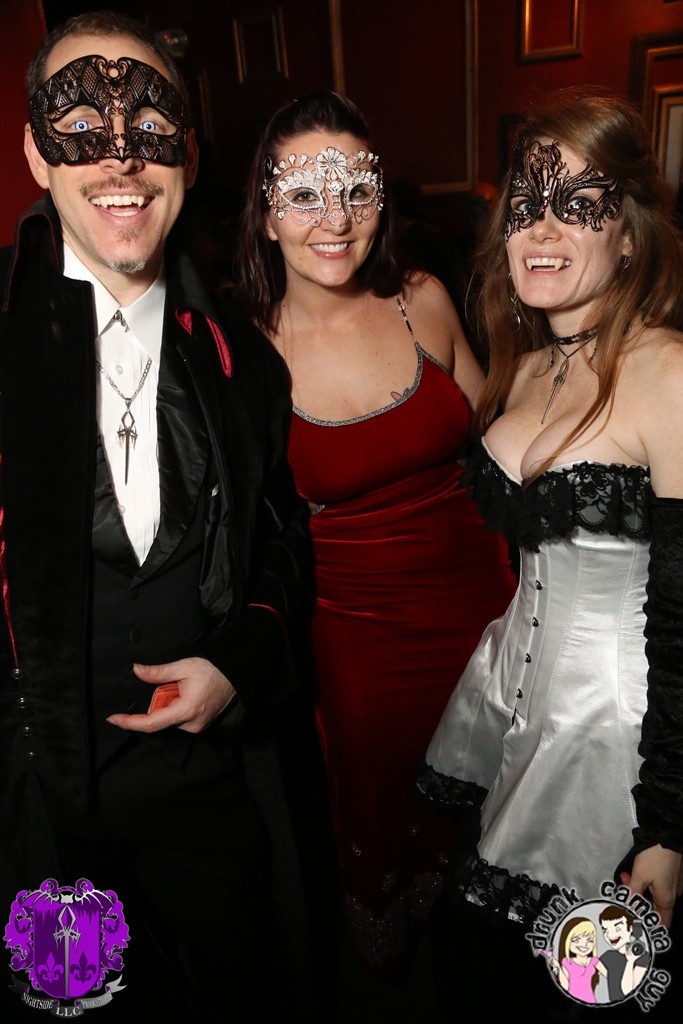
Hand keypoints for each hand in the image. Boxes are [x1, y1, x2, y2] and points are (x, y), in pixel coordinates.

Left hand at [107, 658, 235, 734]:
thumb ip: (158, 672)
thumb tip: (136, 670)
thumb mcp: (183, 666)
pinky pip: (177, 719)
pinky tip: (187, 695)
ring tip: (185, 688)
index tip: (113, 718)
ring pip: (167, 718)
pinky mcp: (198, 726)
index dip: (129, 722)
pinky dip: (176, 707)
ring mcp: (196, 728)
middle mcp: (190, 725)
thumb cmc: (212, 670)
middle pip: (158, 718)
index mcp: (185, 710)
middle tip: (173, 684)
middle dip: (158, 701)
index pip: (150, 722)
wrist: (235, 675)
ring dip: (168, 704)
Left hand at [620, 844, 682, 926]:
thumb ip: (633, 894)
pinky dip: (646, 879)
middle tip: (624, 890)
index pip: (663, 921)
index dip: (651, 924)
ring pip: (654, 891)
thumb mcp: (639, 876)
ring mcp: (673, 882)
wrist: (665, 835)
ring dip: (639, 887)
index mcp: (667, 899)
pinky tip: (634, 871)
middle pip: (655, 905)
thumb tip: (628, 909)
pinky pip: (657, 881)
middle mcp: (673, 893)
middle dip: (638, 899)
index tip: (637, 923)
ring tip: (626, 877)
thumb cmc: (655, 858)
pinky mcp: (671, 872)